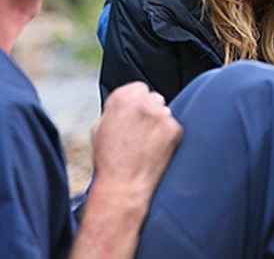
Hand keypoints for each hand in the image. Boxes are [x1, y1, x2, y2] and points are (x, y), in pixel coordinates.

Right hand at [91, 82, 181, 201]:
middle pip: (154, 98)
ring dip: (159, 123)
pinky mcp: (174, 128)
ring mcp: (161, 114)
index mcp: (122, 97)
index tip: (135, 113)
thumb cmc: (109, 160)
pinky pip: (174, 126)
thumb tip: (123, 105)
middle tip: (142, 130)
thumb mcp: (99, 127)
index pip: (139, 88)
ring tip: (148, 143)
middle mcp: (143, 102)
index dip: (137, 102)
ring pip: (165, 112)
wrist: (123, 184)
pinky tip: (156, 149)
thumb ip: (114, 110)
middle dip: (150, 111)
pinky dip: (168, 136)